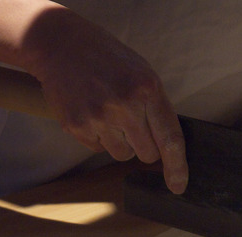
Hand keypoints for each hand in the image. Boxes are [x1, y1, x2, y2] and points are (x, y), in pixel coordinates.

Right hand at [0, 0, 187, 193]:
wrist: (62, 46)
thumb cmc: (108, 60)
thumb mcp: (142, 73)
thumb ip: (156, 107)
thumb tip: (168, 147)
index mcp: (147, 89)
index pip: (170, 138)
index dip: (177, 166)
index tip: (179, 185)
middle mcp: (125, 105)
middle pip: (147, 152)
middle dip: (145, 146)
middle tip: (133, 124)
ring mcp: (99, 117)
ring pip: (122, 154)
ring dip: (120, 142)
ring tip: (108, 113)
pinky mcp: (77, 126)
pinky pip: (98, 148)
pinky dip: (98, 136)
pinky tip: (91, 112)